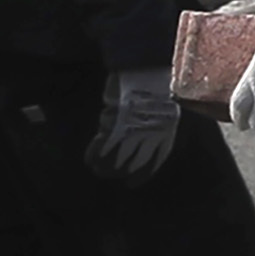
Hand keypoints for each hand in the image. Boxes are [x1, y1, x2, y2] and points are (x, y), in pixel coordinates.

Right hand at [86, 68, 182, 183]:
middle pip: (134, 163)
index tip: (132, 183)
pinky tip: (90, 161)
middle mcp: (149, 138)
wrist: (145, 72)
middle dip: (122, 171)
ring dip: (106, 167)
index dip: (142, 174)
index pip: (154, 162)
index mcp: (165, 133)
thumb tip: (148, 133)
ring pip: (117, 158)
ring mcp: (131, 133)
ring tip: (99, 172)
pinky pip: (102, 146)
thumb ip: (157, 124)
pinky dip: (94, 154)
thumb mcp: (164, 108)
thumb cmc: (154, 85)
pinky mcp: (114, 126)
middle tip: (111, 176)